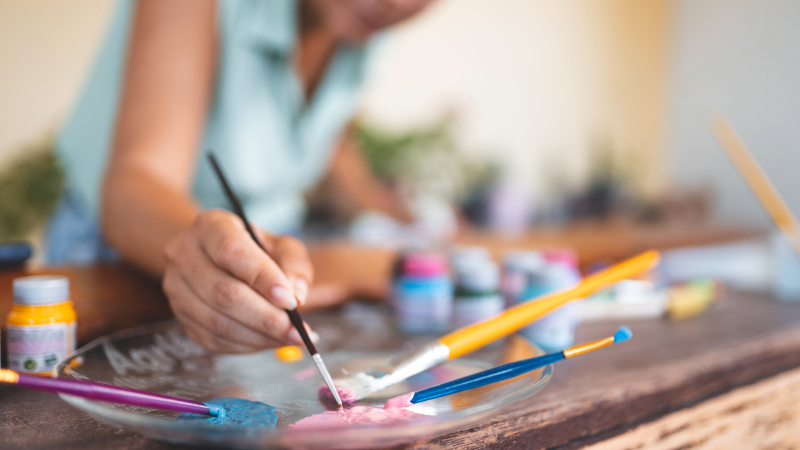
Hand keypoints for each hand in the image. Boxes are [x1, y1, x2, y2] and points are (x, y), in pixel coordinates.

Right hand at [162, 209, 314, 352]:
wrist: (217, 258)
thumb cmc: (256, 250)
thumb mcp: (281, 245)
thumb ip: (294, 265)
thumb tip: (297, 297)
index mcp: (210, 226)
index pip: (232, 252)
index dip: (263, 279)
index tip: (291, 301)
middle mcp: (184, 255)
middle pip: (223, 293)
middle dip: (266, 318)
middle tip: (297, 331)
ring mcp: (177, 288)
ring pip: (217, 322)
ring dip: (259, 336)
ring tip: (289, 338)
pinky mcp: (181, 317)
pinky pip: (213, 339)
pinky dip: (246, 345)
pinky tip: (268, 341)